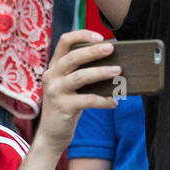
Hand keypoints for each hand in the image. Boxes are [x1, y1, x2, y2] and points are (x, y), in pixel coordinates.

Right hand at [35, 30, 120, 149]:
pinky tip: (114, 102)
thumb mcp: (71, 86)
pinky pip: (88, 100)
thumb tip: (113, 62)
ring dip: (101, 73)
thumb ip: (83, 72)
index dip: (82, 35)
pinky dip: (103, 100)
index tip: (100, 36)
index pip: (64, 41)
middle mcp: (51, 76)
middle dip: (93, 51)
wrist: (51, 134)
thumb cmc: (68, 105)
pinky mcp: (63, 107)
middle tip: (111, 48)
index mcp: (54, 67)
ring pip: (80, 77)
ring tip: (118, 71)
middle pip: (73, 57)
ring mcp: (55, 92)